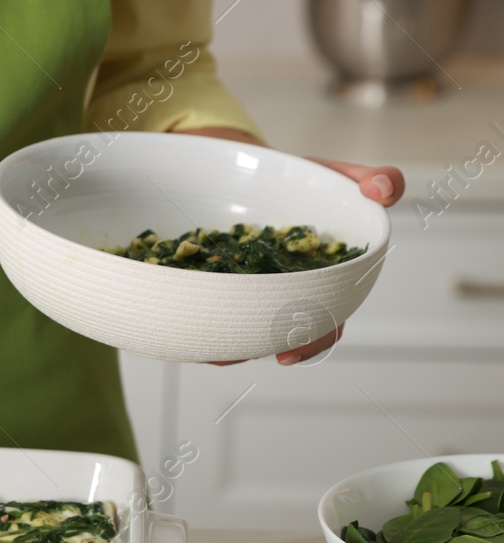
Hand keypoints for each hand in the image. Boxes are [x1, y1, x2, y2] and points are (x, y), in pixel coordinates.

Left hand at [177, 127, 403, 365]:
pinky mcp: (202, 288)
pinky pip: (194, 313)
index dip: (310, 343)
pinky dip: (186, 317)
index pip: (321, 326)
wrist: (244, 172)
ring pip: (229, 332)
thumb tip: (384, 191)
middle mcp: (275, 298)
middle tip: (235, 351)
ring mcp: (237, 295)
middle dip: (255, 348)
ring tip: (201, 336)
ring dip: (216, 340)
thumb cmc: (297, 184)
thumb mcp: (335, 178)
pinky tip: (176, 314)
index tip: (288, 353)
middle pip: (271, 338)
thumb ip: (370, 181)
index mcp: (315, 284)